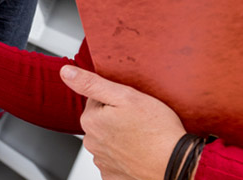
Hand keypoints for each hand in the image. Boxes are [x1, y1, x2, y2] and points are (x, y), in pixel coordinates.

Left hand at [60, 65, 186, 179]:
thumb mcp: (125, 96)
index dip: (117, 99)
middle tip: (140, 120)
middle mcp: (92, 143)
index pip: (96, 100)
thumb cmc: (157, 130)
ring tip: (142, 136)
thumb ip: (92, 83)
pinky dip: (126, 155)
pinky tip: (140, 152)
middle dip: (117, 118)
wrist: (176, 164)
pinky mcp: (114, 175)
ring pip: (109, 140)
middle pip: (101, 121)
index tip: (132, 105)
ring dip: (122, 136)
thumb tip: (66, 73)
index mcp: (90, 121)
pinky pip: (116, 159)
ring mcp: (102, 162)